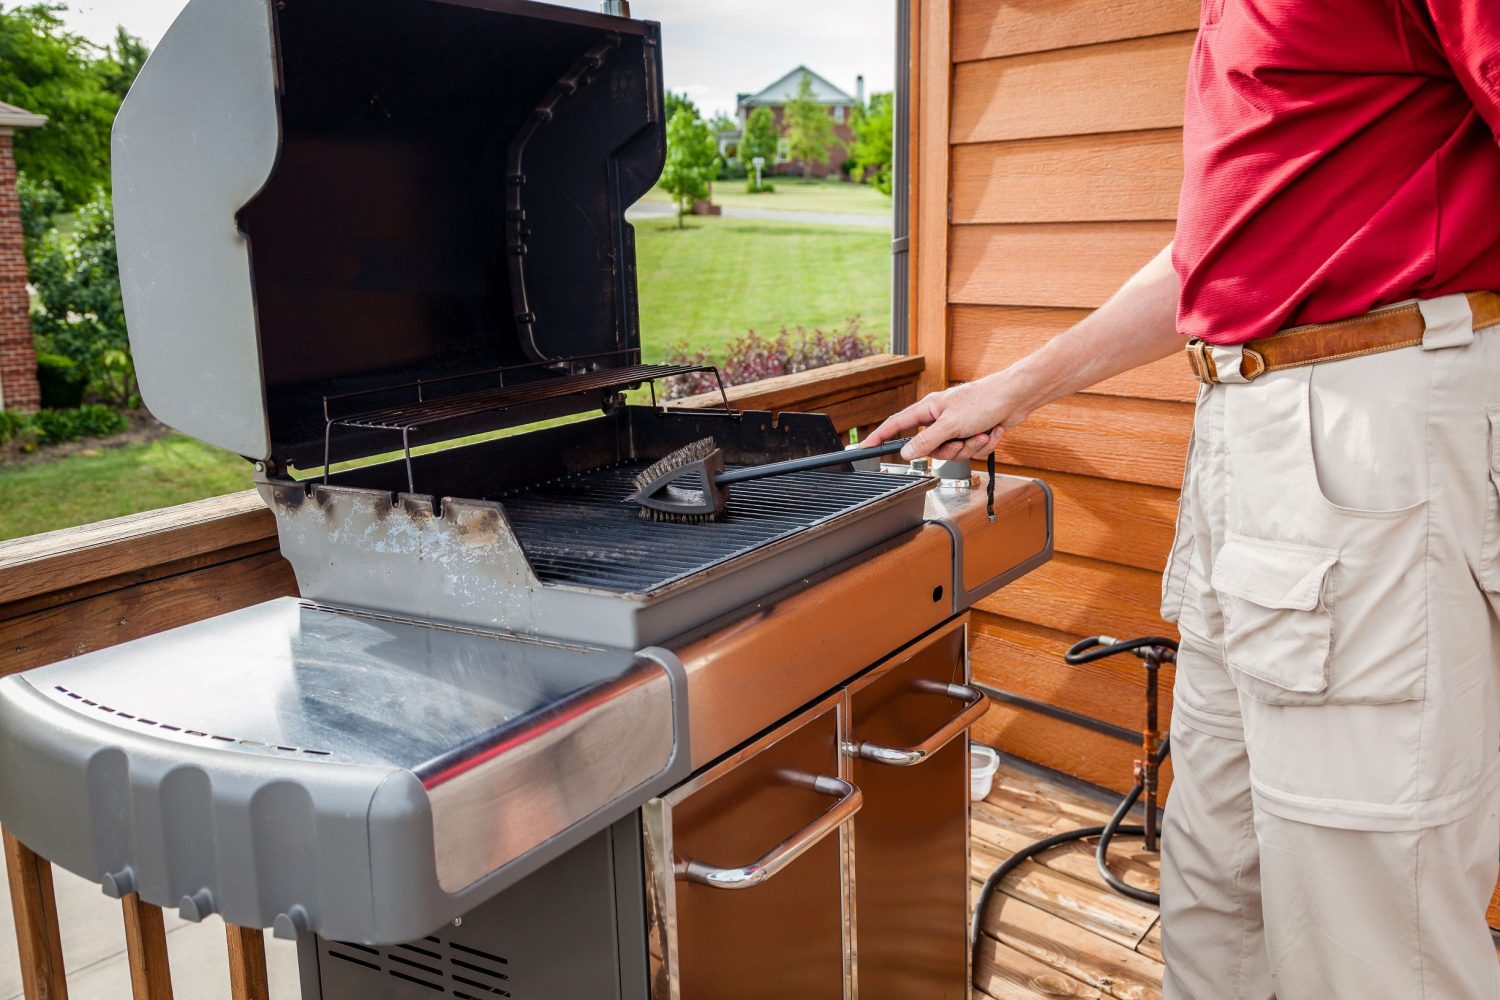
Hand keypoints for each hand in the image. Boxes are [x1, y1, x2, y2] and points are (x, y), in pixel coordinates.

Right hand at [864, 373, 1031, 460]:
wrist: (1017, 398)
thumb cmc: (985, 400)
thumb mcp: (951, 425)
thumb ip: (926, 441)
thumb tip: (905, 453)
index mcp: (928, 409)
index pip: (896, 424)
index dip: (880, 437)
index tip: (866, 448)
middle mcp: (940, 418)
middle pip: (931, 449)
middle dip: (950, 450)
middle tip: (961, 440)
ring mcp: (957, 427)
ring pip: (953, 453)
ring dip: (970, 447)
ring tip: (981, 432)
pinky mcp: (972, 433)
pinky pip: (970, 451)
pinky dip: (983, 444)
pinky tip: (992, 431)